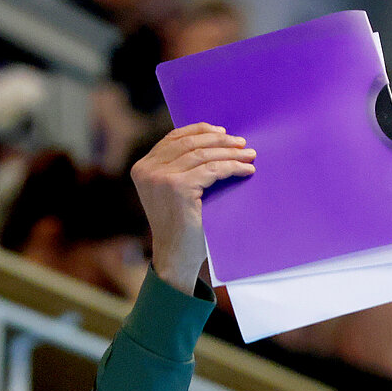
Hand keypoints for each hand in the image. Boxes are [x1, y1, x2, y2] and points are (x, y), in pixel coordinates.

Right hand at [130, 125, 256, 293]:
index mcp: (142, 168)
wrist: (176, 259)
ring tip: (249, 155)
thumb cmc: (180, 229)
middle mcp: (148, 170)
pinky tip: (247, 170)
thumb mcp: (173, 193)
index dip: (200, 131)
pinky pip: (212, 170)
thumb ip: (179, 170)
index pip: (173, 139)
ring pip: (203, 155)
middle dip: (219, 141)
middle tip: (242, 144)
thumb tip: (212, 144)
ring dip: (230, 153)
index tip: (222, 132)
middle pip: (189, 144)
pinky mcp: (177, 187)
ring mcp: (161, 177)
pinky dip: (233, 167)